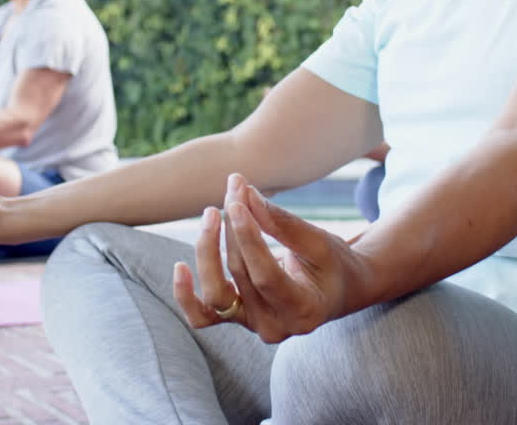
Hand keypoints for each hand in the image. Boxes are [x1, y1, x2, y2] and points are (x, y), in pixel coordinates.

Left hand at [173, 173, 367, 342]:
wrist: (336, 292)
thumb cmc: (332, 265)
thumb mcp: (318, 242)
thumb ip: (282, 224)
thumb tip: (246, 195)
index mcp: (303, 310)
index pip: (265, 275)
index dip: (247, 238)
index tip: (237, 201)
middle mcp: (275, 327)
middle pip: (240, 275)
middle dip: (233, 228)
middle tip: (234, 188)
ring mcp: (252, 326)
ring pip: (216, 294)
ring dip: (208, 250)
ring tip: (211, 213)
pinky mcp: (236, 320)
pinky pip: (202, 317)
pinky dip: (185, 296)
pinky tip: (179, 267)